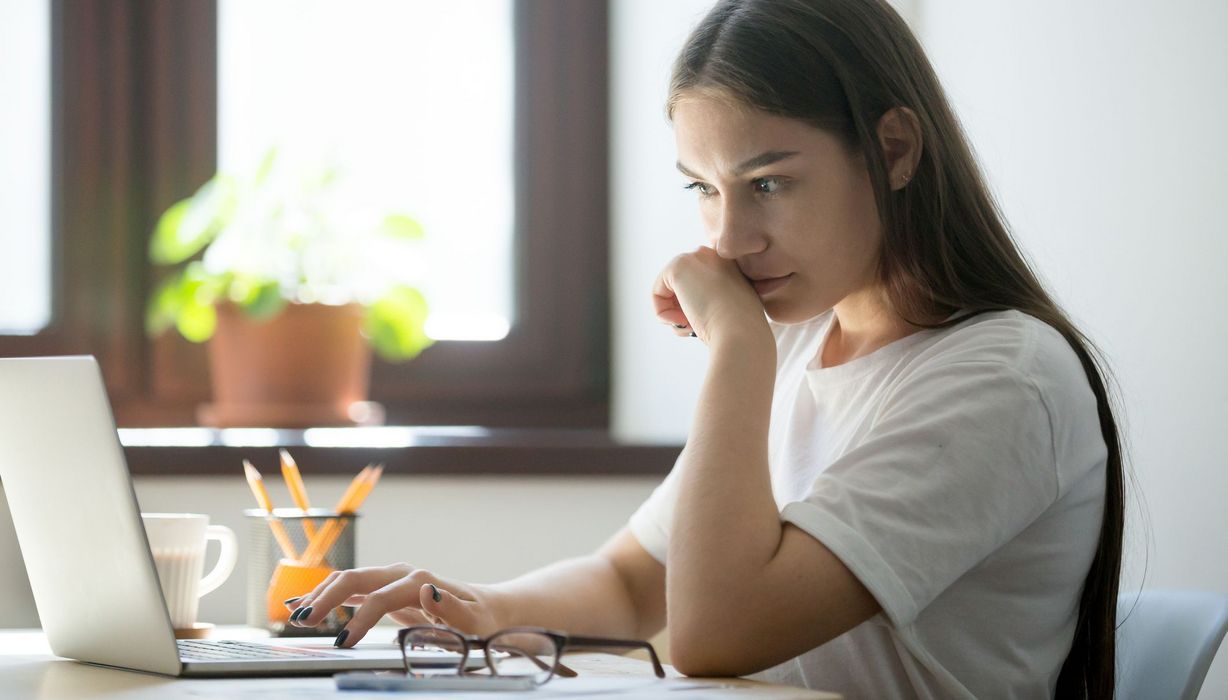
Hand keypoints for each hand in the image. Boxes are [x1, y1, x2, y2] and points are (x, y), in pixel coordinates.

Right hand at [284, 563, 502, 647]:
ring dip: (321, 596)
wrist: (485, 608)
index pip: (379, 599)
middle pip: (355, 580)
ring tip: (295, 617)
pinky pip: (351, 590)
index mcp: (419, 581)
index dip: (360, 621)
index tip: (343, 644)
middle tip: (302, 623)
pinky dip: (326, 595)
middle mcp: (401, 575)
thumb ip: (452, 608)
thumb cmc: (481, 620)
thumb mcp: (474, 622)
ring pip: (348, 581)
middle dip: (326, 598)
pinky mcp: (386, 590)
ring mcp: (391, 579)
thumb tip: (424, 590)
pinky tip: (304, 605)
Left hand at [652, 246, 769, 346]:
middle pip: (683, 286)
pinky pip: (657, 293)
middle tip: (696, 327)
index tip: (710, 324)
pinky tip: (682, 322)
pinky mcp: (677, 267)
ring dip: (675, 314)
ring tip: (691, 327)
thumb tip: (690, 308)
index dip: (698, 309)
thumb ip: (715, 300)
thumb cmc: (739, 329)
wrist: (741, 331)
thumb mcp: (732, 309)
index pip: (699, 286)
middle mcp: (713, 254)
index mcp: (729, 264)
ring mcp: (695, 257)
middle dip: (684, 310)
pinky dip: (664, 314)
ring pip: (669, 290)